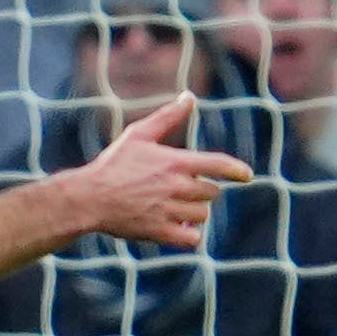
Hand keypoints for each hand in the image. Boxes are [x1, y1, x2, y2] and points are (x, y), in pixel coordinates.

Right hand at [64, 94, 252, 249]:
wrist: (89, 198)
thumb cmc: (114, 164)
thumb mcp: (139, 134)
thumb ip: (168, 117)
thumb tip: (190, 97)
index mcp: (175, 162)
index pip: (218, 165)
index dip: (237, 170)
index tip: (247, 175)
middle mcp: (176, 187)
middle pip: (211, 192)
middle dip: (201, 190)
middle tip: (180, 189)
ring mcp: (169, 211)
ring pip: (202, 215)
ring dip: (194, 212)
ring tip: (175, 207)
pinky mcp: (160, 233)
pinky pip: (192, 238)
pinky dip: (189, 234)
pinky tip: (178, 228)